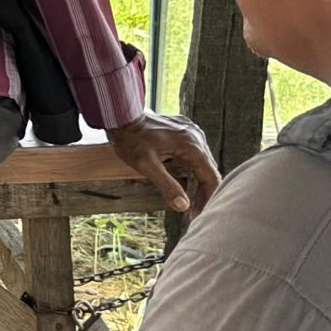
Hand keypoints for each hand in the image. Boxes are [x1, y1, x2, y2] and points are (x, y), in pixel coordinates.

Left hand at [105, 111, 221, 215]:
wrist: (119, 115)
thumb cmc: (130, 139)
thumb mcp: (147, 166)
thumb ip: (167, 185)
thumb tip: (183, 206)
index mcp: (193, 146)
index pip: (211, 177)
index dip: (208, 198)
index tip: (201, 215)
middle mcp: (196, 138)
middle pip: (207, 171)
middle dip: (202, 193)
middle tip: (194, 214)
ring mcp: (190, 133)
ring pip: (199, 164)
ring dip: (195, 182)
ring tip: (188, 203)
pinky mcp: (182, 132)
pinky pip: (191, 155)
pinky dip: (187, 170)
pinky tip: (179, 182)